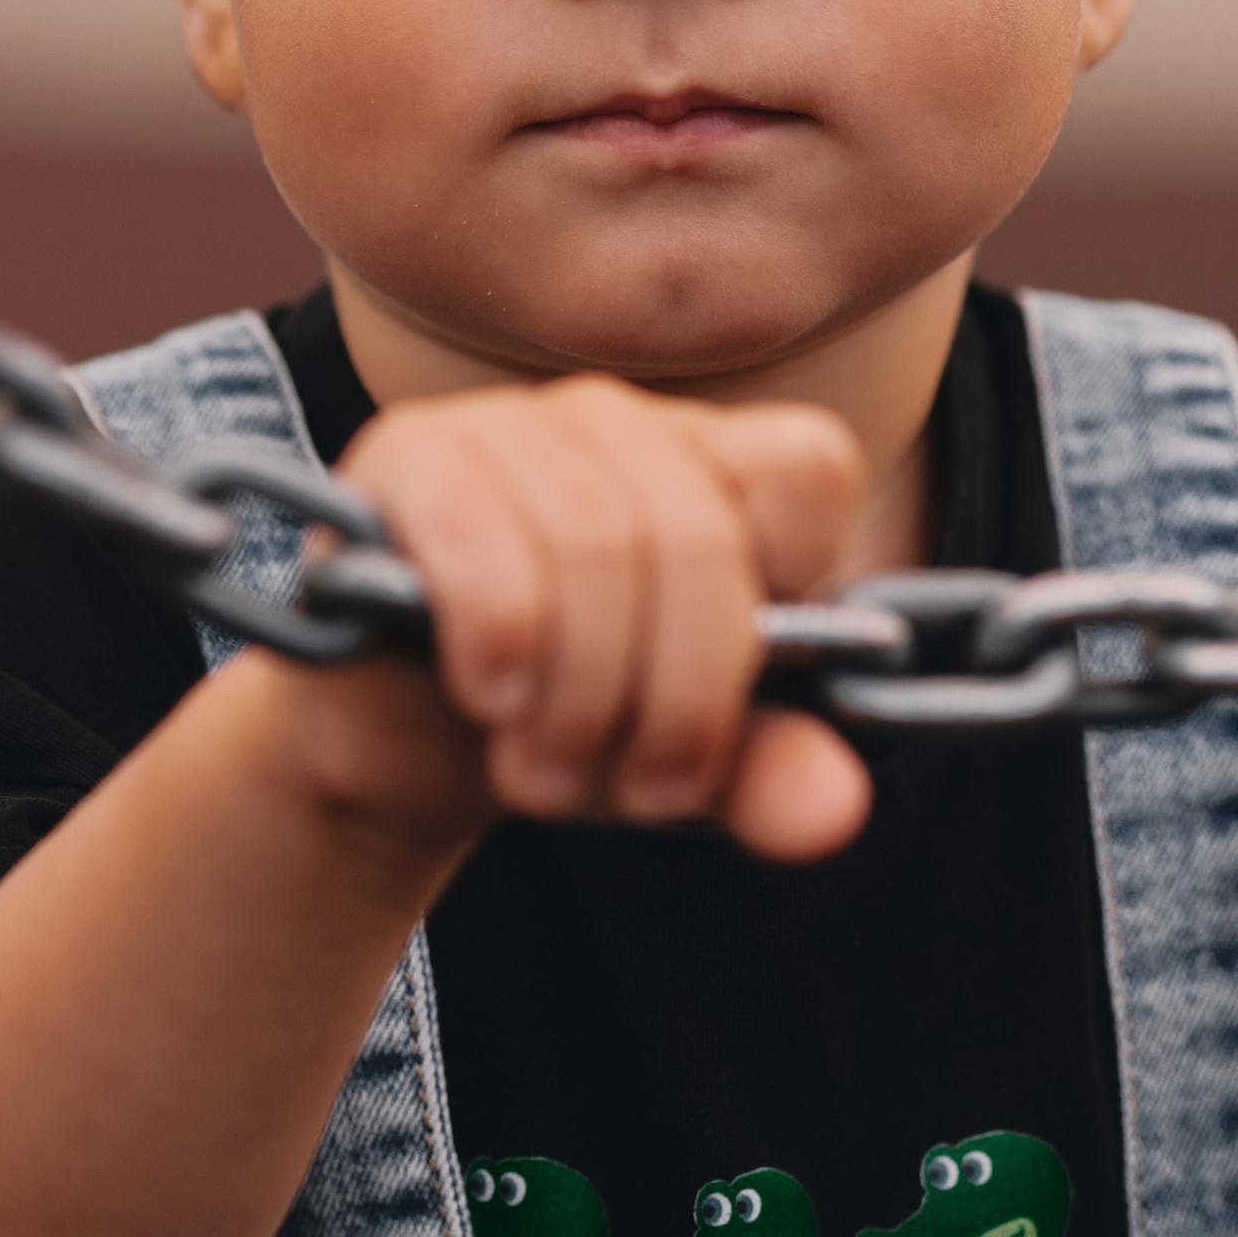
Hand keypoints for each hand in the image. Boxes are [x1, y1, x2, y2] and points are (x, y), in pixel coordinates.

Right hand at [284, 376, 873, 864]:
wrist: (401, 744)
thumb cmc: (565, 722)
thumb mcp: (681, 767)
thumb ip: (767, 776)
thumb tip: (835, 814)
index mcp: (712, 466)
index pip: (812, 468)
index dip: (791, 591)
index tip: (736, 691)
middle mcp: (617, 422)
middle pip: (700, 537)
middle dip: (680, 699)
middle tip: (637, 792)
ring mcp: (509, 425)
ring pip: (596, 545)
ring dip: (582, 697)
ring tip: (547, 769)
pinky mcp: (411, 456)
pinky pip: (479, 537)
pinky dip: (502, 639)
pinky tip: (492, 696)